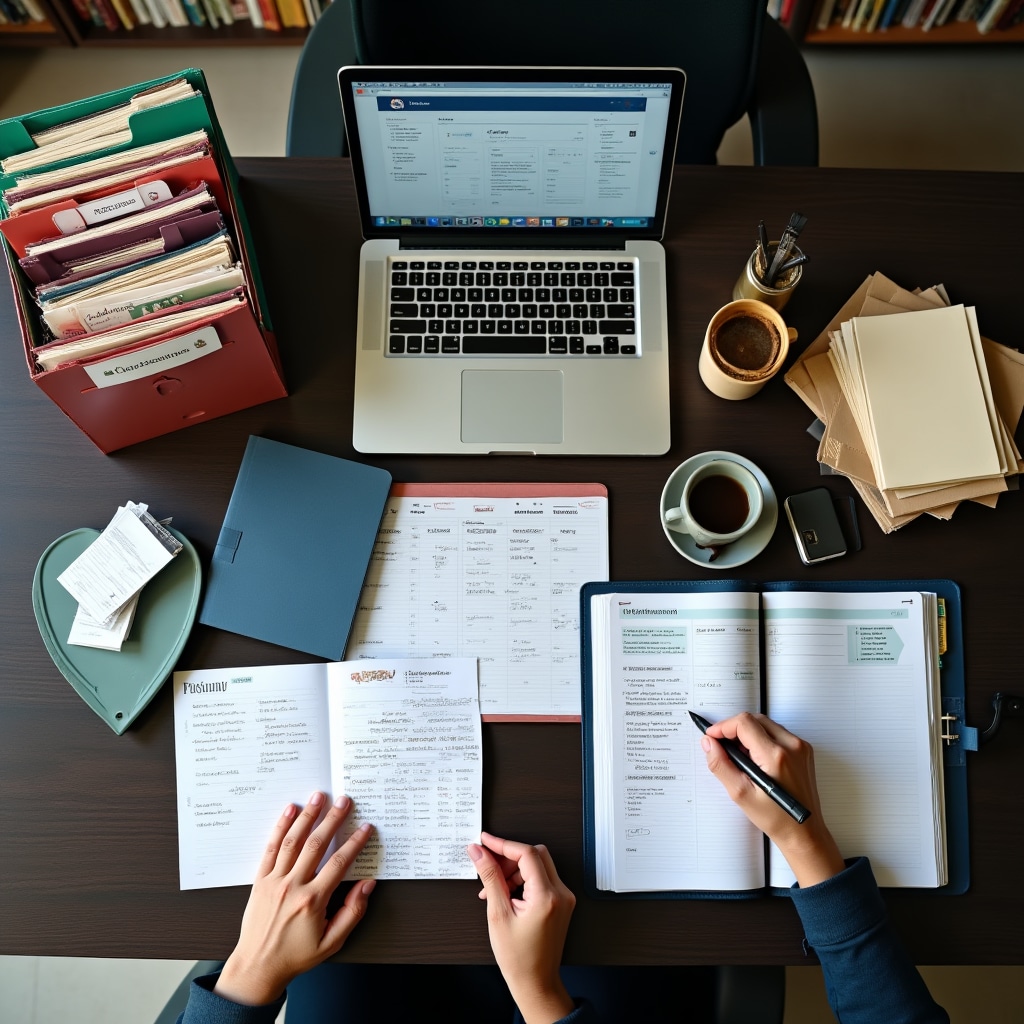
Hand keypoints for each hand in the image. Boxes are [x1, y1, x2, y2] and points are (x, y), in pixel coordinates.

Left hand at [214, 792, 375, 1005]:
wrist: (257, 967)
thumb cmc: (296, 957)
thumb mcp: (332, 942)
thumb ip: (352, 912)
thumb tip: (367, 885)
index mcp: (312, 901)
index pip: (339, 863)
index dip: (354, 843)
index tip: (366, 827)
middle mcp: (292, 886)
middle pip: (316, 844)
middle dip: (332, 819)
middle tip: (344, 800)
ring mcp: (274, 881)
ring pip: (293, 840)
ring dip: (307, 815)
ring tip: (318, 796)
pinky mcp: (260, 880)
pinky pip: (271, 848)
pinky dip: (280, 827)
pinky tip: (289, 811)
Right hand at [467, 832, 575, 1023]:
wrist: (535, 982)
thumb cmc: (518, 957)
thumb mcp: (498, 914)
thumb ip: (489, 878)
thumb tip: (478, 853)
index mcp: (546, 896)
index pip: (526, 854)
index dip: (503, 844)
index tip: (485, 841)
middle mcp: (560, 893)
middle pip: (535, 854)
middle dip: (509, 856)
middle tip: (488, 862)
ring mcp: (564, 897)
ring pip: (539, 864)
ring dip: (515, 869)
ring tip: (494, 888)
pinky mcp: (561, 902)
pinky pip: (542, 878)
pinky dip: (524, 879)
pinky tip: (507, 893)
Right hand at [701, 713, 845, 886]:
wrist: (804, 832)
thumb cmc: (777, 818)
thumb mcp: (741, 794)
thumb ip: (721, 765)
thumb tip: (709, 744)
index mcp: (776, 756)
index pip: (744, 723)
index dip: (723, 726)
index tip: (712, 736)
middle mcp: (792, 747)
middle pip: (755, 720)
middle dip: (734, 729)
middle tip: (722, 746)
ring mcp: (801, 748)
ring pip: (766, 724)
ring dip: (748, 733)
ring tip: (739, 756)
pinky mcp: (803, 751)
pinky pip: (777, 733)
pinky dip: (761, 738)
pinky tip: (755, 758)